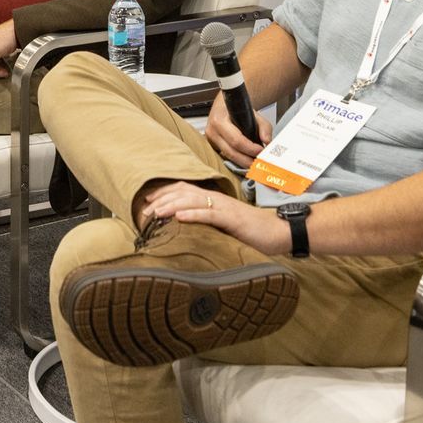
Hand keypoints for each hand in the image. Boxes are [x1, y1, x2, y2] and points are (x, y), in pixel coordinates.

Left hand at [143, 181, 284, 255]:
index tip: (146, 201)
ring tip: (155, 212)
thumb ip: (206, 225)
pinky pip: (210, 213)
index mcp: (213, 200)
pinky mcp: (232, 218)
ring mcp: (224, 207)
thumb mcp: (224, 226)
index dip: (163, 193)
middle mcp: (216, 199)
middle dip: (161, 199)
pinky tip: (179, 216)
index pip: (183, 190)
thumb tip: (185, 231)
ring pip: (192, 200)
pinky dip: (193, 213)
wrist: (278, 231)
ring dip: (171, 204)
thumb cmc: (252, 231)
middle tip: (144, 210)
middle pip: (183, 192)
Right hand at [203, 88, 271, 170]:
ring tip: (255, 162)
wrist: (224, 107)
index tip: (261, 151)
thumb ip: (264, 127)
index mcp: (219, 120)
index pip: (236, 140)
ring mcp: (210, 141)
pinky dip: (237, 161)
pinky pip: (226, 158)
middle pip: (231, 153)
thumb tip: (267, 141)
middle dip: (247, 160)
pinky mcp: (212, 148)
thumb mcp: (254, 114)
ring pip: (228, 157)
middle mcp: (212, 132)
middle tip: (260, 161)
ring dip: (243, 162)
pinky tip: (246, 160)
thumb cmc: (237, 110)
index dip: (250, 148)